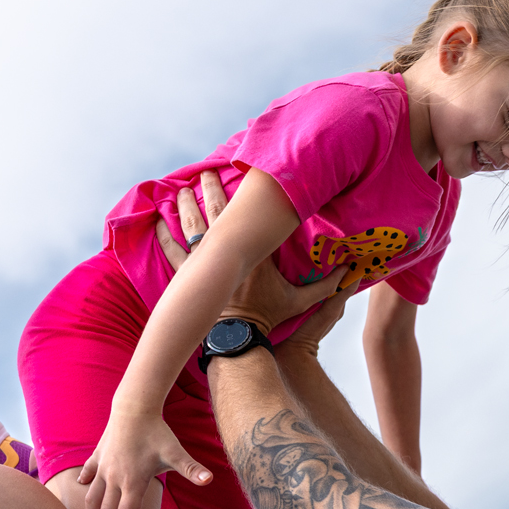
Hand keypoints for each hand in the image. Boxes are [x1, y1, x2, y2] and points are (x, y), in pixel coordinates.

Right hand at [76, 407, 211, 508]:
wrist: (134, 407)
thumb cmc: (157, 432)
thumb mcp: (176, 452)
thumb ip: (191, 469)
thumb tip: (209, 479)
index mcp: (132, 482)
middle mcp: (114, 478)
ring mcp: (103, 467)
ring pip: (92, 497)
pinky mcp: (98, 456)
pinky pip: (88, 472)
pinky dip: (85, 483)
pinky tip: (82, 489)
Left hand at [158, 171, 349, 338]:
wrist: (239, 337)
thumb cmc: (270, 317)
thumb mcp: (303, 301)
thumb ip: (326, 286)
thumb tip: (351, 273)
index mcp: (253, 250)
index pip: (248, 215)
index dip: (244, 194)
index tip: (242, 172)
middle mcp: (227, 252)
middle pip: (216, 212)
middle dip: (210, 189)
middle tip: (206, 171)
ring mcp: (206, 263)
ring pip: (191, 226)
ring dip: (185, 206)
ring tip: (182, 189)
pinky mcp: (190, 276)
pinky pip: (173, 251)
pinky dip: (164, 236)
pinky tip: (157, 222)